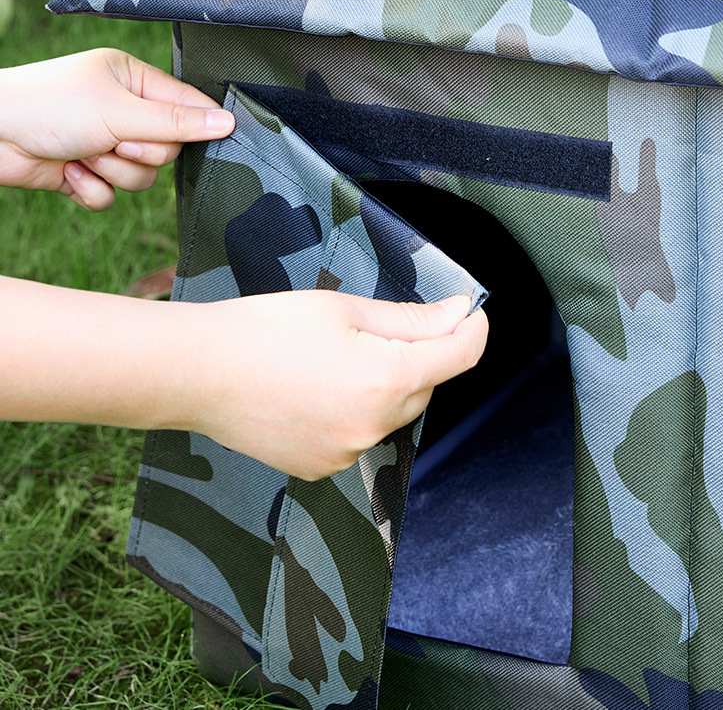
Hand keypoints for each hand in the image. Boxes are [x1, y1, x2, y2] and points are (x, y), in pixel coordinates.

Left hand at [0, 48, 234, 209]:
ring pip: (142, 175)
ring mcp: (104, 143)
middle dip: (139, 152)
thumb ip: (175, 122)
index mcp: (133, 80)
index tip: (212, 138)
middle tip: (112, 140)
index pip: (186, 106)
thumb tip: (226, 122)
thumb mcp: (119, 110)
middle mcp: (122, 111)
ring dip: (113, 171)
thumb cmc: (48, 105)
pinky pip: (111, 196)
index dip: (195, 126)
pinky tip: (69, 173)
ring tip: (83, 154)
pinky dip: (91, 189)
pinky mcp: (85, 173)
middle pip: (167, 148)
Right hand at [180, 289, 489, 479]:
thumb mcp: (343, 308)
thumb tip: (460, 315)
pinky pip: (359, 434)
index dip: (472, 328)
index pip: (459, 356)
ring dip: (385, 384)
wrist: (199, 373)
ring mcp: (347, 453)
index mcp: (386, 380)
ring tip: (334, 354)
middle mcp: (374, 426)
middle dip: (420, 354)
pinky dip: (353, 410)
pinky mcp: (321, 467)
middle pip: (425, 385)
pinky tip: (316, 385)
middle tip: (382, 323)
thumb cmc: (267, 328)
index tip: (470, 309)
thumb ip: (410, 319)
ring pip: (391, 412)